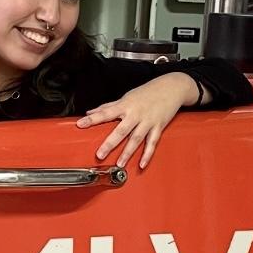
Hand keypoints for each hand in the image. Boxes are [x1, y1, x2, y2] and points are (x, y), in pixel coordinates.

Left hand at [76, 73, 199, 170]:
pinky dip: (147, 154)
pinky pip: (152, 143)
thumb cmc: (148, 91)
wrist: (171, 88)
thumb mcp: (126, 97)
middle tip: (100, 154)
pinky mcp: (158, 127)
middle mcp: (136, 114)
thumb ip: (108, 106)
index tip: (80, 124)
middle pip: (121, 131)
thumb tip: (91, 112)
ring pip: (136, 139)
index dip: (92, 119)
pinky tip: (141, 164)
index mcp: (125, 105)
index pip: (105, 113)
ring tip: (119, 164)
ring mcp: (148, 121)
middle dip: (110, 143)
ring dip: (127, 153)